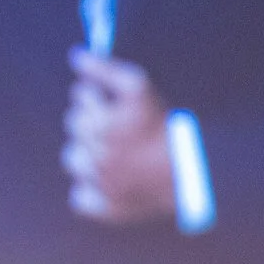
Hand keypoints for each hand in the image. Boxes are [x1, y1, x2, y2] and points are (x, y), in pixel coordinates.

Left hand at [62, 48, 178, 224]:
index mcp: (98, 124)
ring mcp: (99, 184)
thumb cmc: (164, 124)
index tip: (116, 99)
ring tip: (112, 149)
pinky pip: (80, 198)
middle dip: (91, 118)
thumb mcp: (138, 87)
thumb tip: (75, 55)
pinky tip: (109, 179)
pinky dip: (89, 190)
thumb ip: (103, 69)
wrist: (191, 170)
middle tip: (118, 122)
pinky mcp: (106, 208)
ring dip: (85, 152)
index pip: (80, 96)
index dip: (98, 93)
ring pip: (72, 159)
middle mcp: (95, 154)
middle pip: (74, 126)